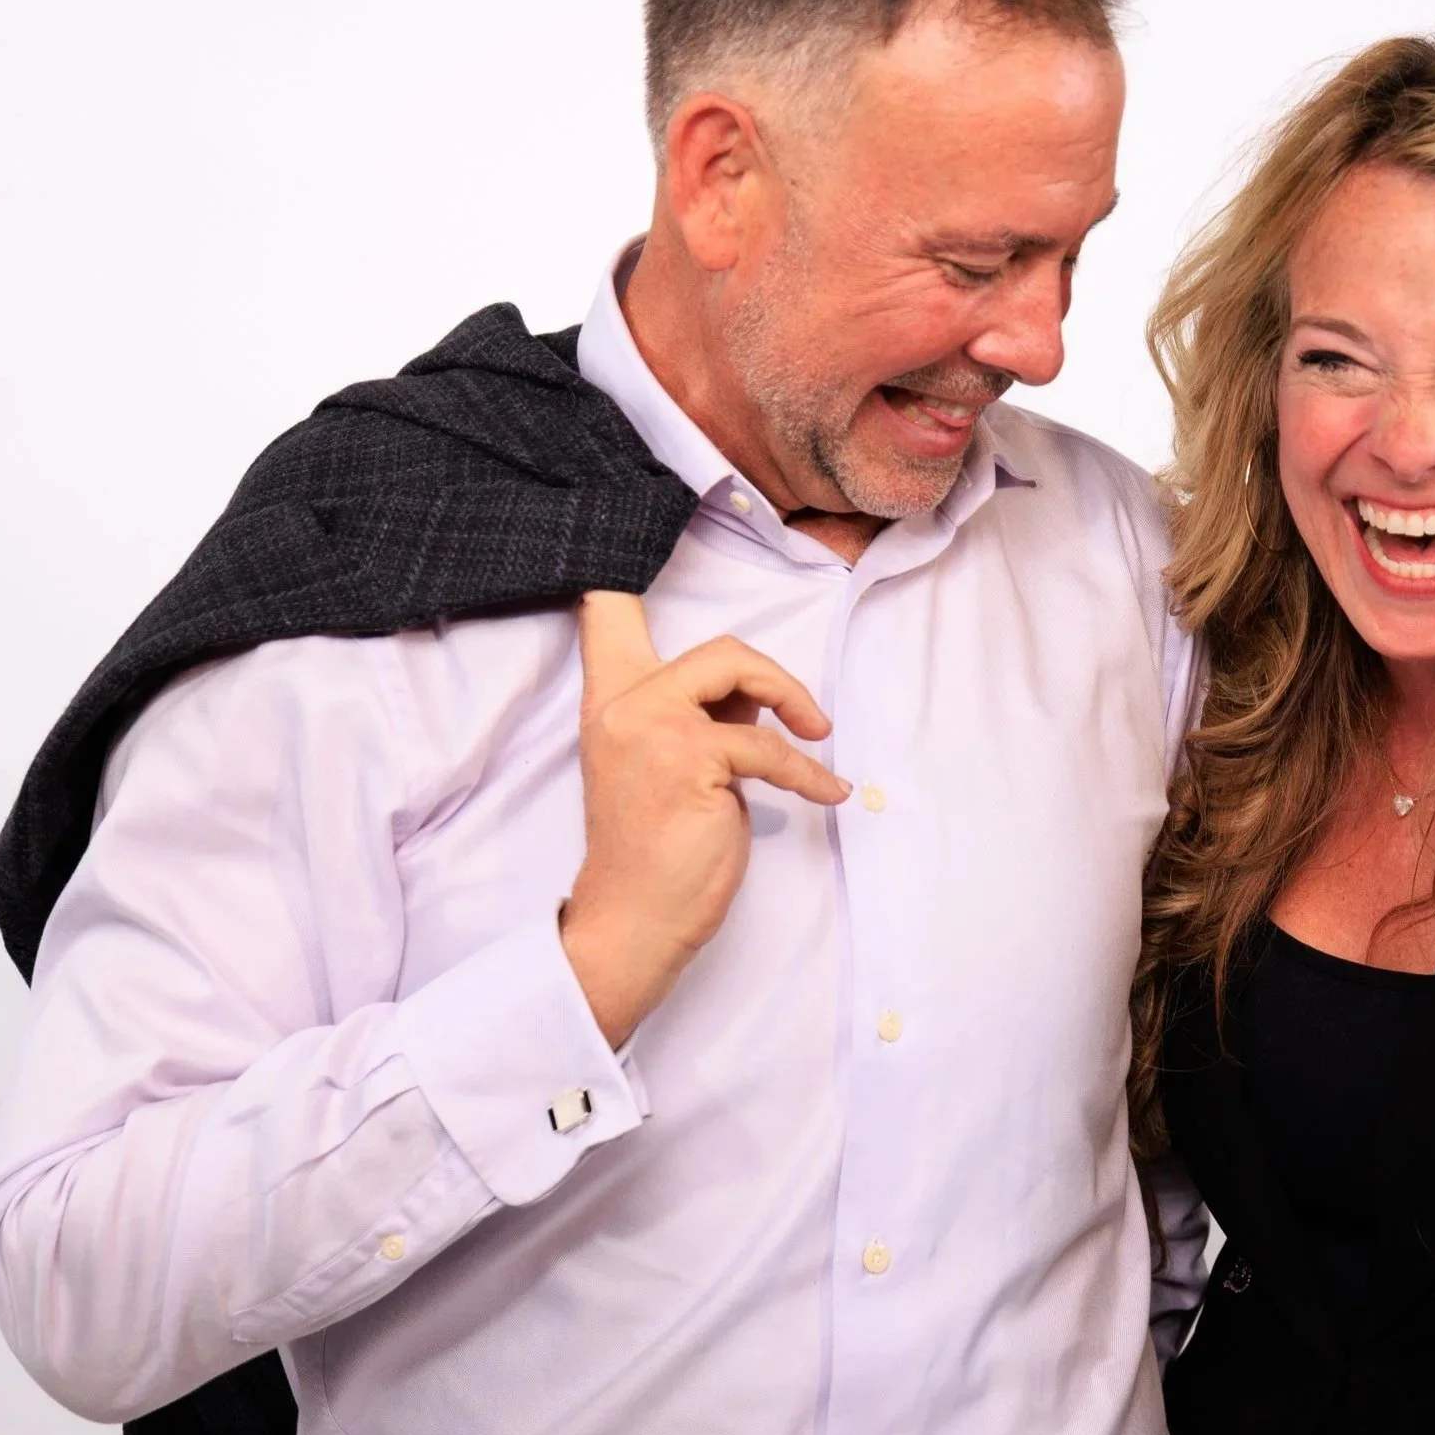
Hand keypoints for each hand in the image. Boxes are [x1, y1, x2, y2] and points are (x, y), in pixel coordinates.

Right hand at [559, 592, 849, 1047]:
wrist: (633, 921)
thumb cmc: (658, 852)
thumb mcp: (671, 766)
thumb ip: (699, 716)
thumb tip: (756, 694)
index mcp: (610, 698)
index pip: (606, 608)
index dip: (623, 562)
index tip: (646, 512)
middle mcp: (623, 701)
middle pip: (718, 644)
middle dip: (776, 677)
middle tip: (807, 720)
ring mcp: (653, 725)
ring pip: (740, 671)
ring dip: (794, 705)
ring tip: (816, 743)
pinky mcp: (689, 756)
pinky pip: (771, 745)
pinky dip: (809, 772)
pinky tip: (827, 793)